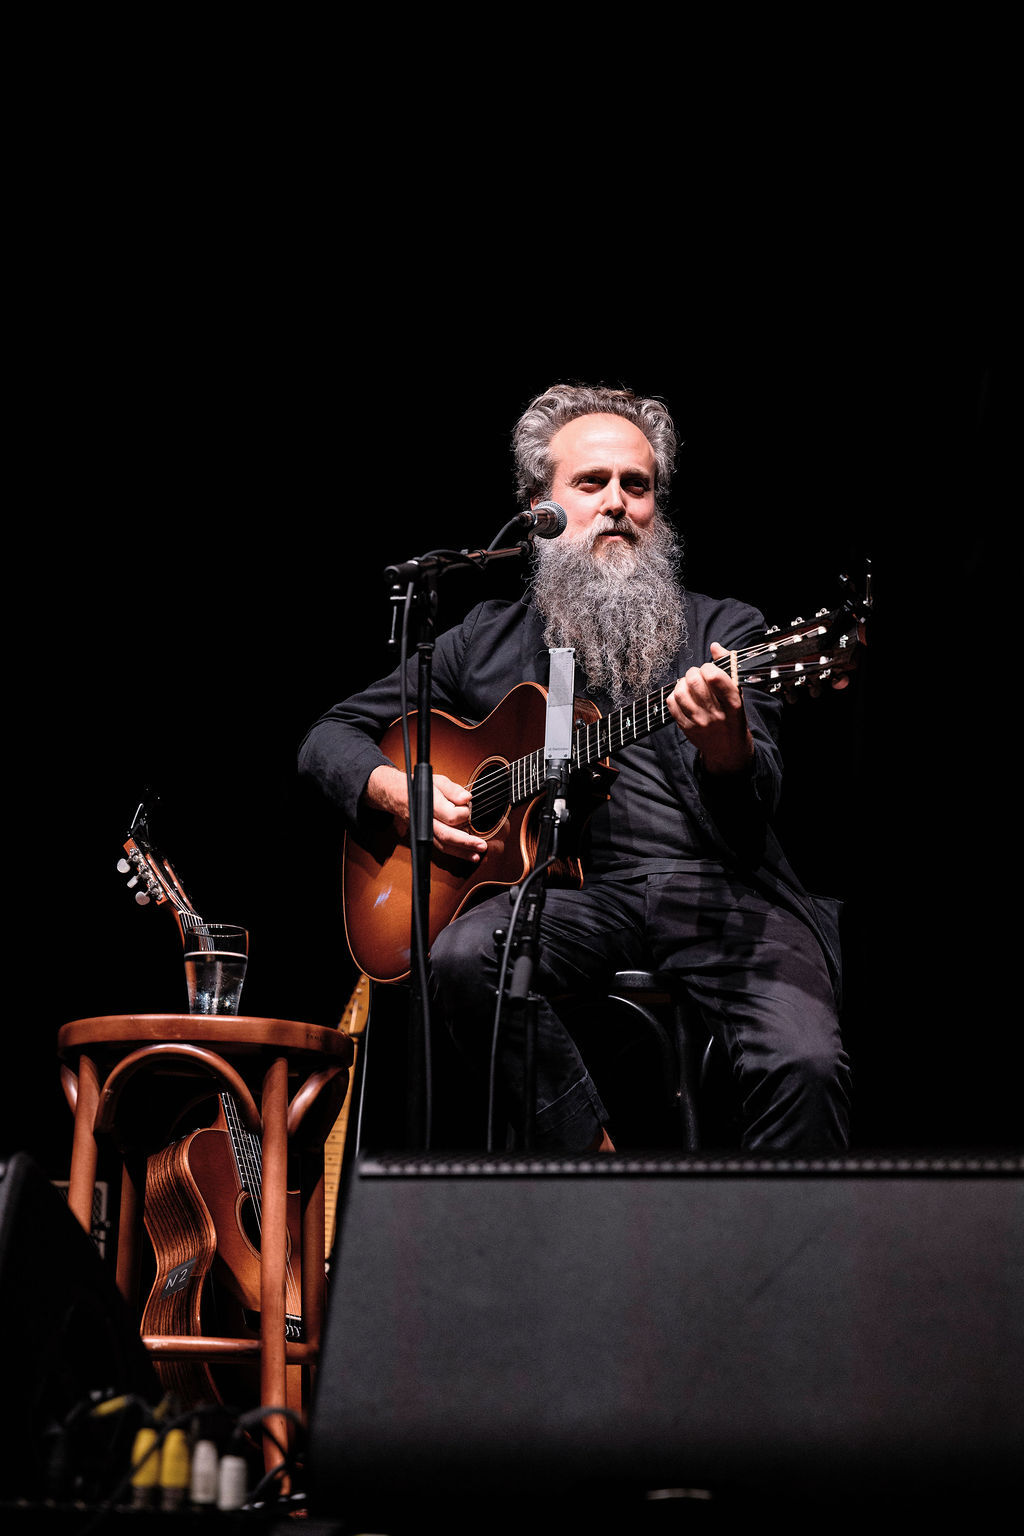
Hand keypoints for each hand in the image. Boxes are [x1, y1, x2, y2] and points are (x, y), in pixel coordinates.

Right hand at [365, 764, 488, 861]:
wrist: (398, 795)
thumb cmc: (419, 786)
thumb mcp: (437, 781)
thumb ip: (453, 789)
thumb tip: (467, 798)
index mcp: (429, 804)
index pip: (449, 815)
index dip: (463, 813)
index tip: (469, 808)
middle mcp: (425, 820)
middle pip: (446, 835)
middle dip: (466, 842)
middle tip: (482, 845)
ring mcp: (424, 831)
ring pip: (443, 845)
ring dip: (461, 852)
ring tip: (477, 855)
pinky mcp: (425, 836)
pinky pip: (440, 847)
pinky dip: (455, 852)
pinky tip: (467, 854)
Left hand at [666, 641, 754, 774]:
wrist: (728, 748)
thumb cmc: (733, 716)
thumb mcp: (738, 694)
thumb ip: (728, 668)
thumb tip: (715, 646)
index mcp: (733, 703)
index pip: (714, 677)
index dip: (708, 667)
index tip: (709, 670)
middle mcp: (716, 714)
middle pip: (694, 682)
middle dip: (693, 672)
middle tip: (696, 675)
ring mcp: (700, 723)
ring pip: (680, 692)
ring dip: (682, 683)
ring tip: (688, 685)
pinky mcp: (687, 728)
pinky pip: (672, 704)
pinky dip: (674, 695)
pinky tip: (682, 696)